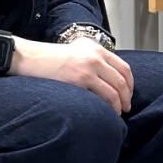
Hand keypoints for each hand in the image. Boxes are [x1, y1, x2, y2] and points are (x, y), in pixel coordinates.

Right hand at [12, 37, 134, 112]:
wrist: (32, 59)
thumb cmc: (53, 59)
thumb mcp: (79, 50)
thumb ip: (96, 59)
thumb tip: (112, 79)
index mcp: (98, 50)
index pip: (124, 68)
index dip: (130, 84)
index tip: (129, 94)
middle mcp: (96, 58)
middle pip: (122, 81)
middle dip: (127, 97)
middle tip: (127, 107)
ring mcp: (88, 69)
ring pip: (114, 92)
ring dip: (119, 105)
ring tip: (118, 112)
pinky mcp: (79, 81)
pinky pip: (102, 97)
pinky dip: (108, 108)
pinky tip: (106, 113)